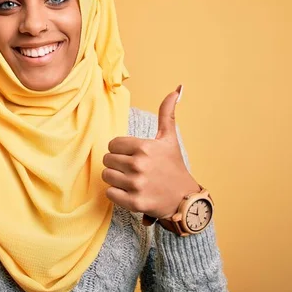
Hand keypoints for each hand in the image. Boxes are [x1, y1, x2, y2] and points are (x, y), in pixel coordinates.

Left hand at [102, 85, 199, 218]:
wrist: (185, 199)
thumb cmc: (173, 166)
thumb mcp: (170, 139)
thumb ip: (167, 113)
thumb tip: (177, 88)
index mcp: (144, 147)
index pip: (112, 144)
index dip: (120, 150)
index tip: (132, 155)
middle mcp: (139, 165)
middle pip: (107, 160)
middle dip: (117, 164)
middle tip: (131, 169)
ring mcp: (136, 184)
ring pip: (106, 176)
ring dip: (116, 179)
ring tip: (131, 180)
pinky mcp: (134, 202)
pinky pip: (109, 193)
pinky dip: (116, 193)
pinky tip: (130, 191)